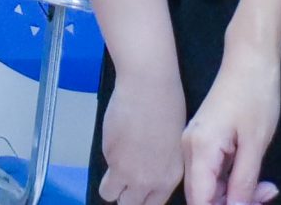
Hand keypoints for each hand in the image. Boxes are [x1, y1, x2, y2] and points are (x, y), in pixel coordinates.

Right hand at [96, 69, 188, 204]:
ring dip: (112, 183)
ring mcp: (124, 170)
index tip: (138, 192)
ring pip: (109, 193)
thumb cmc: (168, 107)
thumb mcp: (175, 146)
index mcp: (169, 178)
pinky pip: (105, 165)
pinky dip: (109, 155)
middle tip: (126, 180)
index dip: (143, 199)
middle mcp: (147, 180)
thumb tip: (149, 175)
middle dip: (125, 195)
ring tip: (119, 161)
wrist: (148, 87)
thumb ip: (162, 169)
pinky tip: (120, 136)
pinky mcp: (108, 155)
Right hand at [179, 54, 280, 204]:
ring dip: (236, 194)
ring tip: (267, 189)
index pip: (200, 201)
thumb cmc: (256, 96)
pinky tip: (256, 179)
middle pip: (203, 197)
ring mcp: (195, 144)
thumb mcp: (255, 144)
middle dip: (233, 204)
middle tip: (267, 197)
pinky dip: (233, 181)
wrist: (250, 59)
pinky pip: (213, 173)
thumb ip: (243, 182)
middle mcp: (190, 149)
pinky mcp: (204, 141)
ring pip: (210, 186)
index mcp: (200, 150)